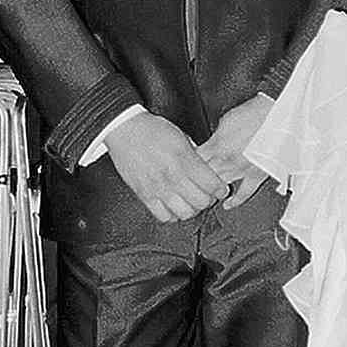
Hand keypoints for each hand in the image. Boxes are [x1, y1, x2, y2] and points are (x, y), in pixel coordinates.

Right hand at [105, 113, 228, 222]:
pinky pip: (163, 216)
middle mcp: (172, 176)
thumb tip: (207, 168)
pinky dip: (173, 215)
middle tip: (207, 195)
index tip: (221, 189)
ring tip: (191, 202)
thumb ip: (195, 155)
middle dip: (208, 199)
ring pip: (185, 213)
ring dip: (192, 209)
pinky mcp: (144, 195)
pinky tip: (174, 206)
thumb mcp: (181, 136)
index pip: (211, 184)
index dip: (221, 190)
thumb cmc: (152, 130)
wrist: (125, 130)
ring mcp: (158, 188)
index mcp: (184, 159)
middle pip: (201, 202)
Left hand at [197, 95, 274, 208]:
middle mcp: (226, 160)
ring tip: (205, 193)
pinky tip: (227, 204)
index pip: (193, 161)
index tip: (185, 167)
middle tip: (191, 183)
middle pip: (202, 177)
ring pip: (219, 187)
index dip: (187, 165)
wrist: (278, 116)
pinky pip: (244, 193)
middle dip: (196, 180)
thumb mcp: (226, 120)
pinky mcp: (256, 176)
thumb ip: (216, 136)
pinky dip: (235, 201)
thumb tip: (211, 142)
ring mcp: (241, 170)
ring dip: (211, 190)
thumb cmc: (254, 113)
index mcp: (216, 145)